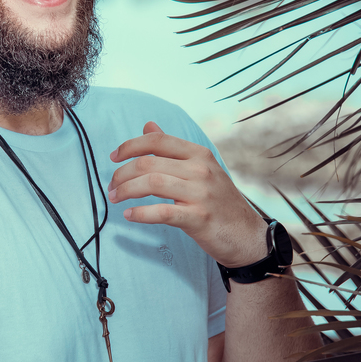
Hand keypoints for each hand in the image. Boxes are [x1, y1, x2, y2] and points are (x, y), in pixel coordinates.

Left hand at [108, 122, 265, 267]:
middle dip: (122, 173)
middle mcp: (201, 169)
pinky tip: (130, 215)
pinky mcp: (199, 217)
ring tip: (115, 199)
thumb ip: (173, 149)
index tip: (113, 157)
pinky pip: (162, 212)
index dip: (130, 146)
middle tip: (112, 186)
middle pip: (149, 162)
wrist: (248, 236)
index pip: (158, 140)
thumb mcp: (201, 169)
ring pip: (152, 183)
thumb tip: (148, 125)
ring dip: (126, 191)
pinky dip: (141, 213)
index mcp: (199, 154)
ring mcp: (201, 193)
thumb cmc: (219, 202)